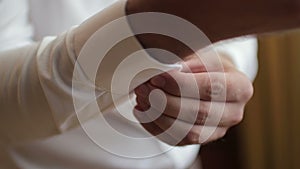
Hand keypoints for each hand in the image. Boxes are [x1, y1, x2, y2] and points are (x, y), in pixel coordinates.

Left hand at [134, 54, 252, 145]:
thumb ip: (187, 61)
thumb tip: (164, 69)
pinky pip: (177, 140)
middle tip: (143, 88)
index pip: (211, 87)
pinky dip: (155, 127)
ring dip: (158, 116)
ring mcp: (218, 130)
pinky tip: (143, 112)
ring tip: (140, 99)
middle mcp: (234, 113)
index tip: (157, 77)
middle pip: (199, 113)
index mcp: (240, 87)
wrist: (214, 82)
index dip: (181, 84)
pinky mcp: (201, 140)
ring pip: (187, 132)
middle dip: (165, 101)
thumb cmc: (208, 66)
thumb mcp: (202, 56)